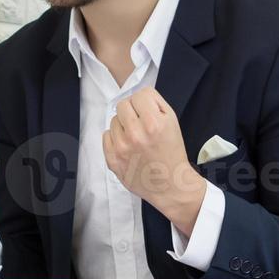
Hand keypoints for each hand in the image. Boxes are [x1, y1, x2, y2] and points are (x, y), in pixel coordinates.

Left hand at [102, 87, 205, 228]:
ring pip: (114, 120)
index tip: (148, 111)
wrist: (170, 183)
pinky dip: (115, 138)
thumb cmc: (171, 152)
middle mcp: (136, 135)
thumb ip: (155, 103)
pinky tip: (127, 146)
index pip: (139, 95)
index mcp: (153, 123)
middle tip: (141, 123)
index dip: (145, 102)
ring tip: (136, 137)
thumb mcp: (172, 122)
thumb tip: (137, 95)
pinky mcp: (112, 159)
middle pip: (123, 105)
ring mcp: (122, 148)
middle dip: (132, 111)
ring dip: (124, 125)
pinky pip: (106, 135)